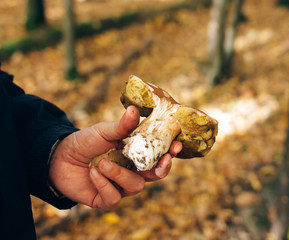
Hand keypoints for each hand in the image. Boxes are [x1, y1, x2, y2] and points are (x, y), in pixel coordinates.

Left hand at [49, 106, 181, 209]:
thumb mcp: (104, 131)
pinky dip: (104, 185)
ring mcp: (120, 187)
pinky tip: (94, 173)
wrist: (59, 157)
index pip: (159, 156)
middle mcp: (132, 172)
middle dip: (162, 169)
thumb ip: (122, 125)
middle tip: (163, 160)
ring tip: (103, 163)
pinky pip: (114, 198)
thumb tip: (134, 109)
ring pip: (135, 186)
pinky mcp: (106, 199)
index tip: (176, 145)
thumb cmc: (85, 142)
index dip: (170, 153)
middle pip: (156, 175)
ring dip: (121, 174)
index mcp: (136, 155)